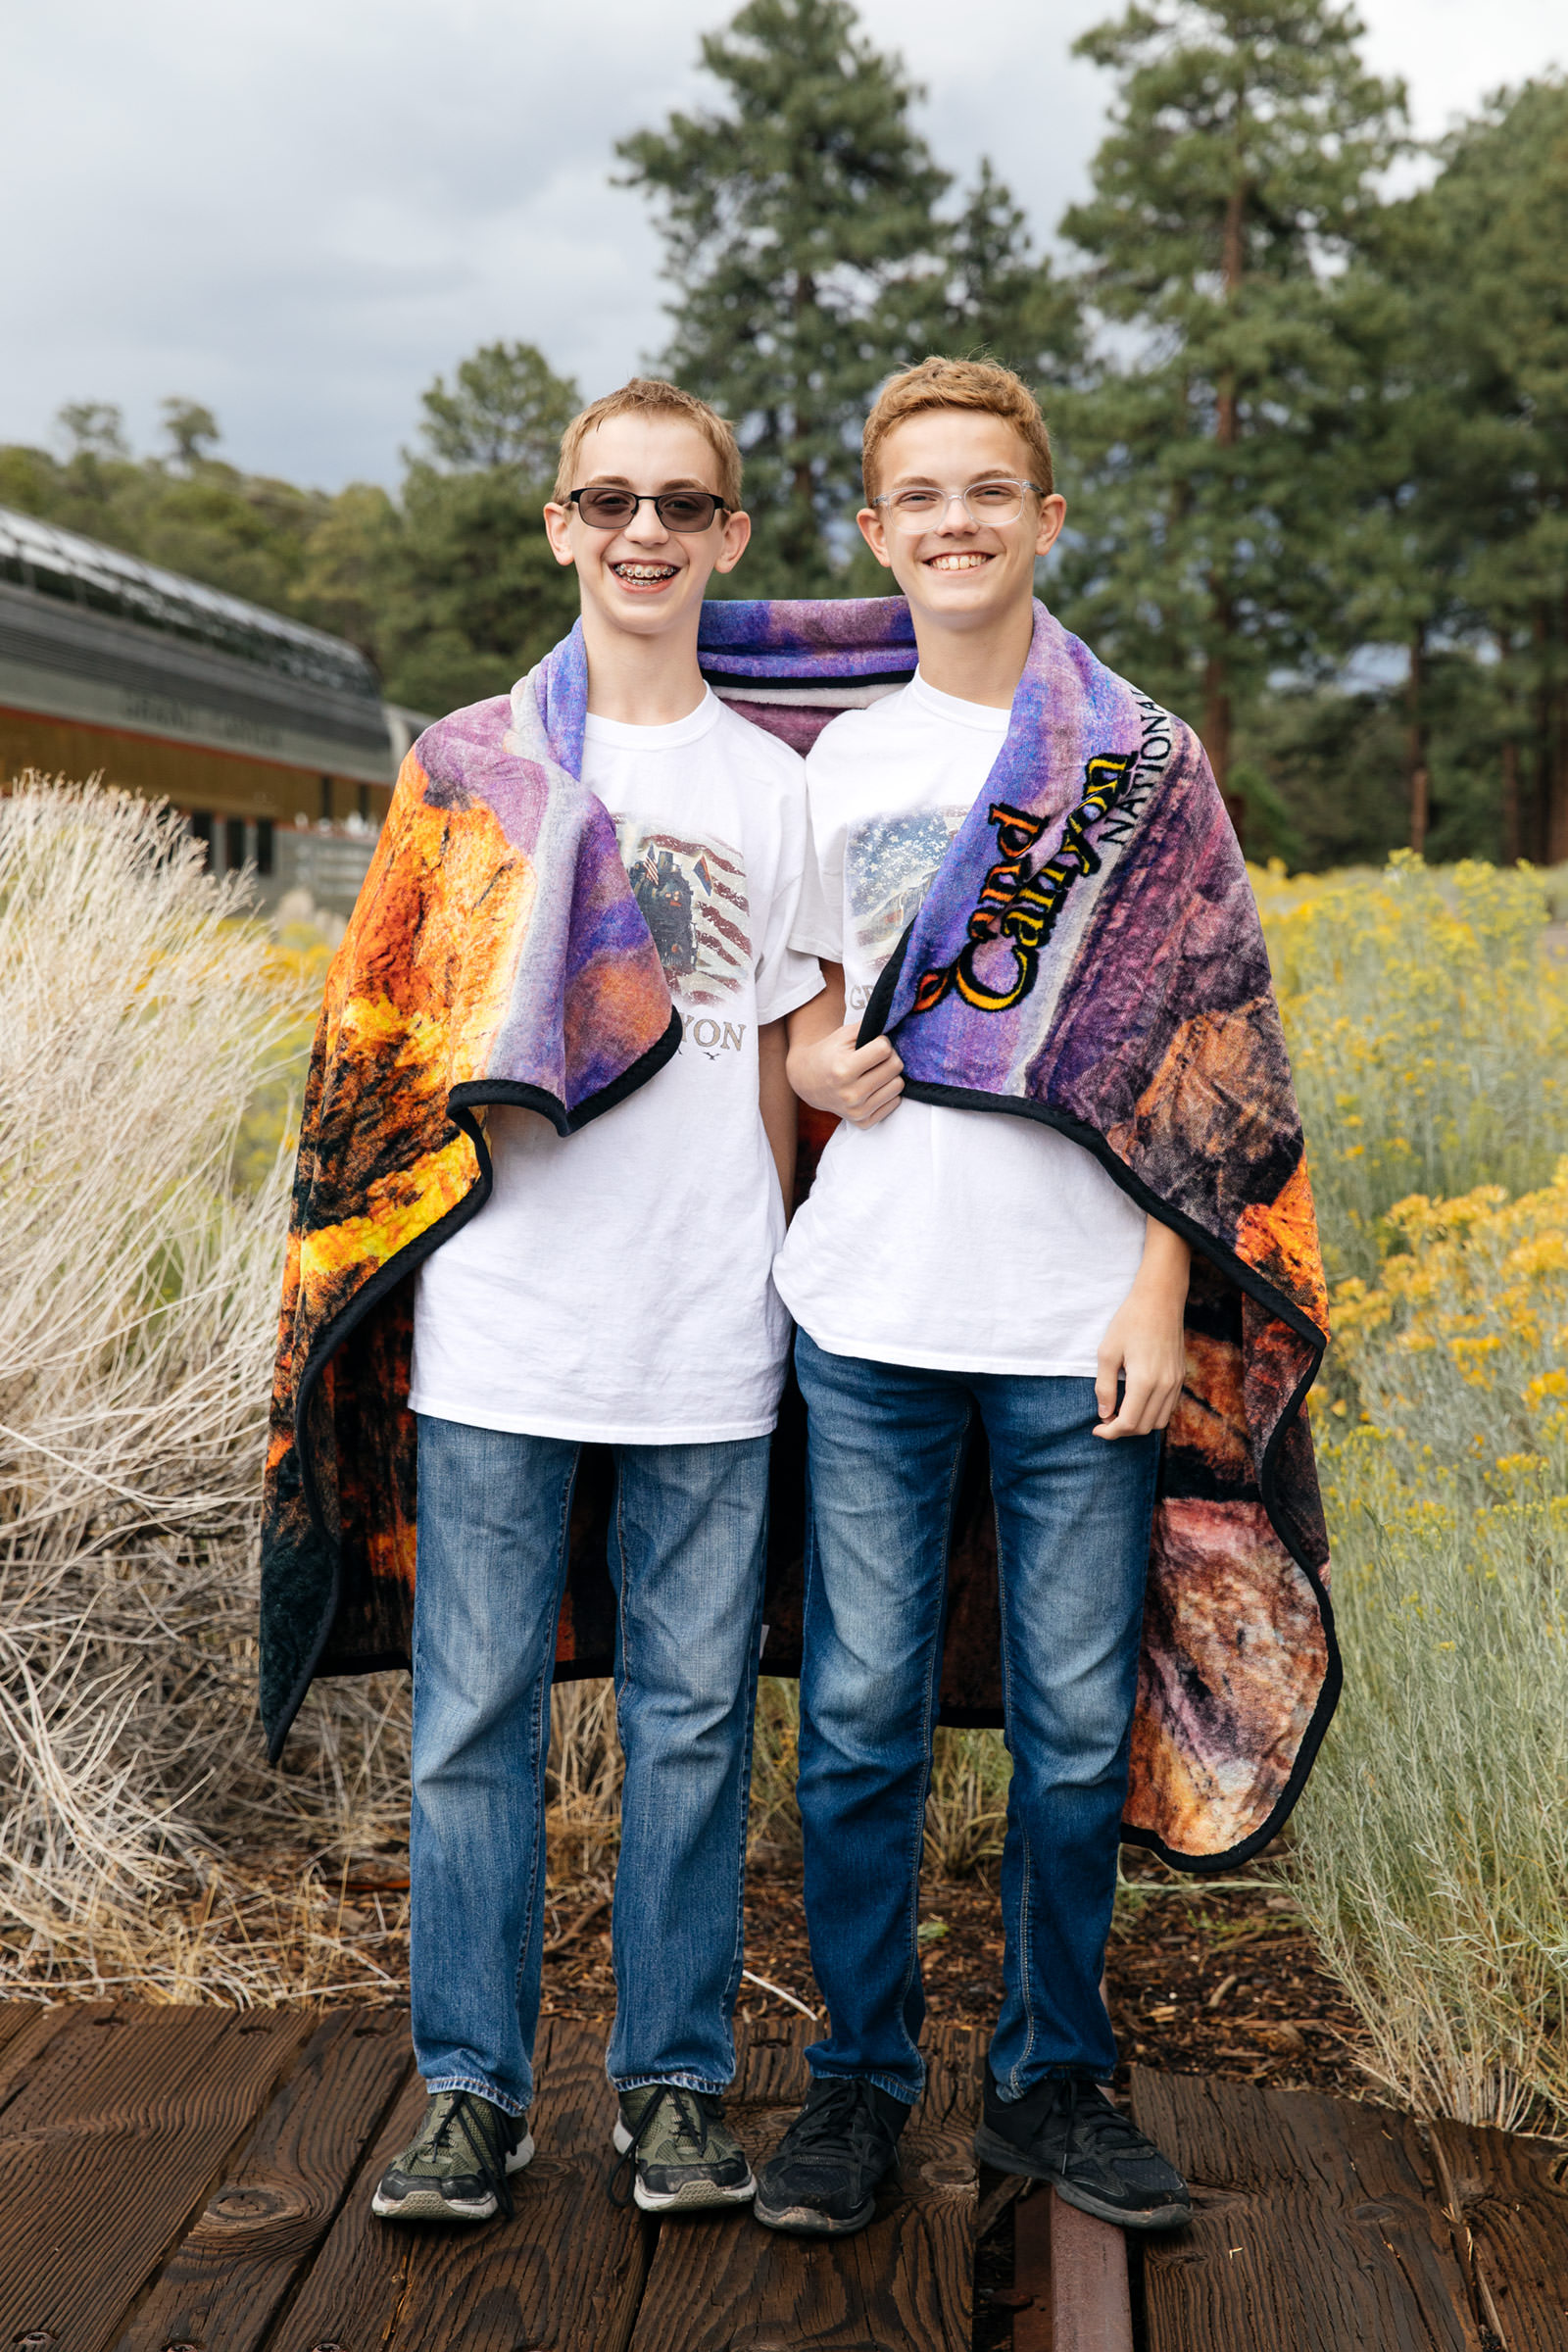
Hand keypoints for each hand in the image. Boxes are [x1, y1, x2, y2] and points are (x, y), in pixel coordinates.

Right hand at [788, 1023, 904, 1128]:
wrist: (808, 1081)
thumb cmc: (828, 1054)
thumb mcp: (842, 1034)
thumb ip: (868, 1026)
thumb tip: (894, 1023)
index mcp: (843, 1069)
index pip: (884, 1049)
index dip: (881, 1042)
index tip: (873, 1043)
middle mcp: (851, 1094)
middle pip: (895, 1067)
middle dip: (889, 1057)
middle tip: (875, 1057)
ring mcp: (857, 1111)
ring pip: (898, 1086)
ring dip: (890, 1075)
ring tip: (875, 1072)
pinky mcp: (863, 1122)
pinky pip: (894, 1103)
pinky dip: (887, 1092)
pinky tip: (873, 1087)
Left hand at [1094, 1221, 1190, 1438]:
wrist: (1160, 1300)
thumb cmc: (1129, 1322)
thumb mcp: (1107, 1353)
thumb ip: (1104, 1387)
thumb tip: (1104, 1414)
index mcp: (1144, 1381)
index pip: (1128, 1423)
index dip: (1110, 1432)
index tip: (1096, 1428)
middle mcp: (1165, 1386)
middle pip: (1144, 1427)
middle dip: (1122, 1431)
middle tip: (1105, 1419)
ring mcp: (1176, 1382)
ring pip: (1159, 1422)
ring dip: (1138, 1424)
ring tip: (1119, 1411)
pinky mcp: (1180, 1377)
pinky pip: (1168, 1408)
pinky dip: (1151, 1413)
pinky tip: (1136, 1402)